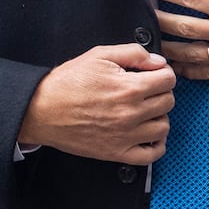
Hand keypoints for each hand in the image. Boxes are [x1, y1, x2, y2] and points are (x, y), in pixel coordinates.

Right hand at [18, 44, 176, 164]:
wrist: (40, 110)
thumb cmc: (66, 83)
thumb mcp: (99, 55)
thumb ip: (133, 53)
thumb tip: (158, 61)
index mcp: (128, 88)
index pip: (168, 79)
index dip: (162, 73)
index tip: (153, 75)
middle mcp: (130, 113)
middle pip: (168, 102)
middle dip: (160, 92)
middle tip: (146, 91)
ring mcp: (124, 136)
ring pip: (163, 127)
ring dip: (158, 117)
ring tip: (145, 111)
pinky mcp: (116, 153)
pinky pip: (151, 155)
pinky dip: (156, 145)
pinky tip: (148, 135)